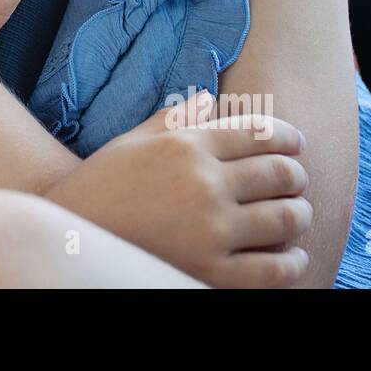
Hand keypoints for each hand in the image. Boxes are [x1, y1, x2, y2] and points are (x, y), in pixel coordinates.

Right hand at [43, 92, 312, 287]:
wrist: (71, 237)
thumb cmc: (101, 186)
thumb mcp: (132, 142)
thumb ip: (175, 119)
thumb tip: (209, 98)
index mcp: (186, 146)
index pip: (259, 133)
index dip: (288, 138)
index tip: (297, 145)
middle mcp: (203, 184)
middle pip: (280, 173)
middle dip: (297, 176)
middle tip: (297, 181)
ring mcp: (210, 231)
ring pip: (285, 218)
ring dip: (299, 214)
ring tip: (296, 215)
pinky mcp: (212, 273)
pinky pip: (274, 268)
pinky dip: (292, 261)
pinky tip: (291, 256)